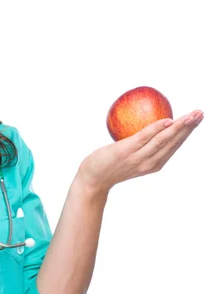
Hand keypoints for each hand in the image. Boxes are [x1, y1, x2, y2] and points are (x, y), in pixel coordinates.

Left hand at [77, 110, 203, 194]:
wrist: (91, 180)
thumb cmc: (108, 166)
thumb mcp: (129, 158)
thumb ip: (139, 147)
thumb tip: (146, 127)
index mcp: (153, 164)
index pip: (174, 146)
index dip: (187, 133)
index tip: (196, 119)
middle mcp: (149, 162)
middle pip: (174, 142)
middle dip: (189, 127)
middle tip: (201, 113)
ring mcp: (138, 158)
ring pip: (164, 139)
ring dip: (180, 126)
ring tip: (192, 115)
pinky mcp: (126, 151)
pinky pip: (144, 137)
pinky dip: (157, 129)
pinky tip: (168, 121)